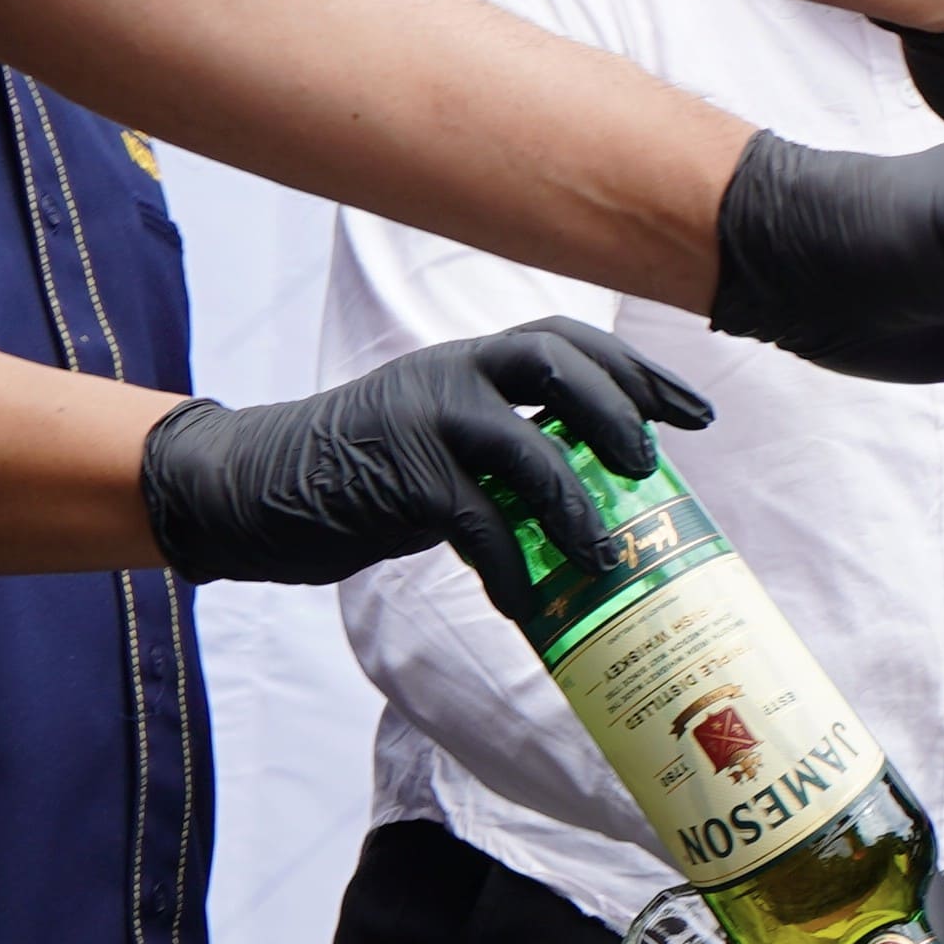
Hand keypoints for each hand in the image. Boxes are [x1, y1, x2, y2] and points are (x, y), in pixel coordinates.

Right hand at [139, 317, 710, 601]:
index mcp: (469, 362)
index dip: (636, 372)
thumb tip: (595, 495)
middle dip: (620, 412)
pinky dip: (510, 568)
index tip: (693, 411)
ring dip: (578, 507)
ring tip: (606, 556)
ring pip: (529, 448)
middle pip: (558, 363)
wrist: (250, 488)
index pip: (566, 341)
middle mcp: (451, 375)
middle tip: (651, 465)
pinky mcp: (403, 478)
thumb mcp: (441, 442)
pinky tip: (524, 602)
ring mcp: (425, 421)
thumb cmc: (360, 474)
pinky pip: (479, 525)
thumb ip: (506, 450)